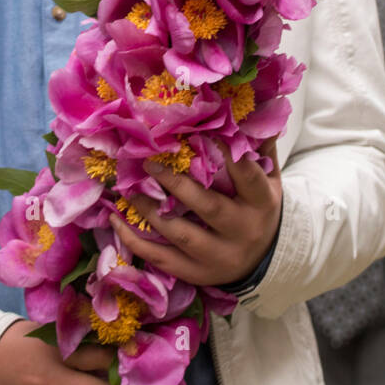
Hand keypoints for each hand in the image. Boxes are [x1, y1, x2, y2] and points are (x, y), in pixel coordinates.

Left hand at [110, 139, 282, 286]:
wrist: (265, 260)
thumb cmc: (259, 207)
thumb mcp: (269, 178)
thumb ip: (259, 147)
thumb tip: (243, 111)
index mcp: (262, 202)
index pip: (246, 176)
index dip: (224, 153)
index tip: (197, 131)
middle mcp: (243, 231)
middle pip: (209, 207)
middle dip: (177, 185)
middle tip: (148, 162)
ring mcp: (219, 257)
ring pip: (181, 235)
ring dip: (150, 212)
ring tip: (127, 189)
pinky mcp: (197, 273)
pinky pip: (162, 259)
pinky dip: (135, 242)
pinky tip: (115, 221)